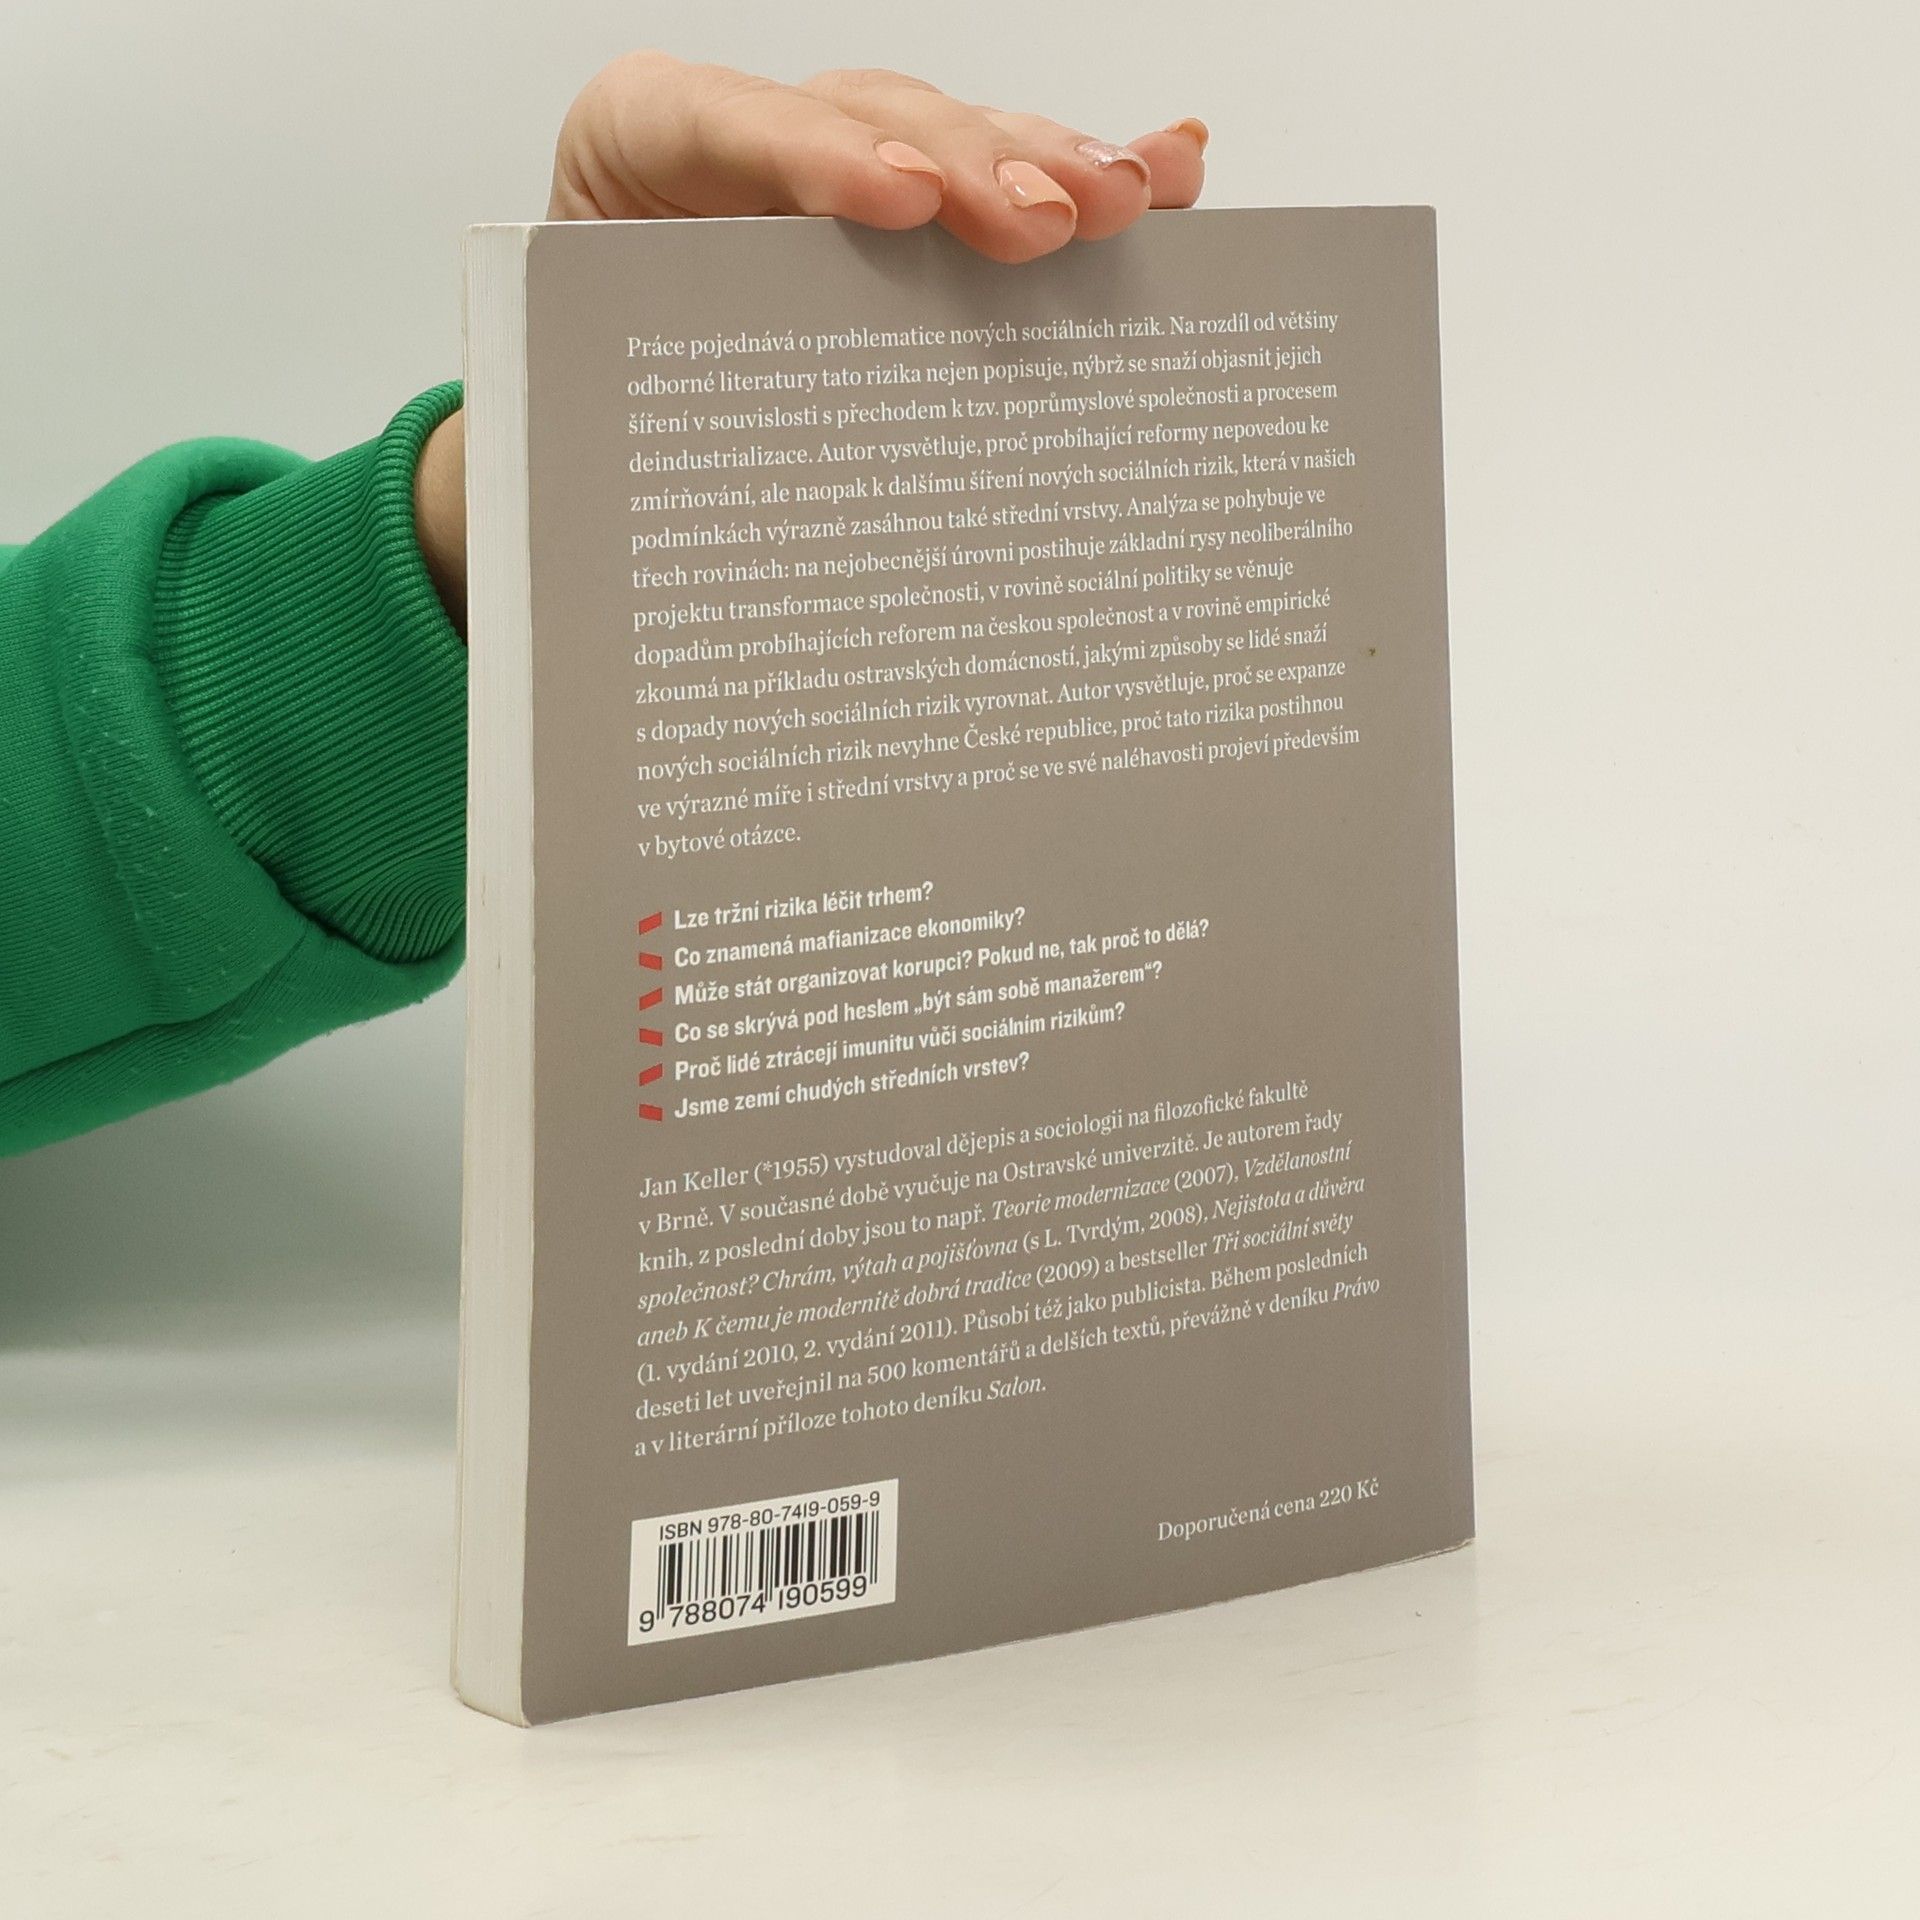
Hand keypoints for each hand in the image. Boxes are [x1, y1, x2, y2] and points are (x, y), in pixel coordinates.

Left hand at [415, 52, 1208, 626]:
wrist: (598, 407)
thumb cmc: (598, 409)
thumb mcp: (589, 409)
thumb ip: (636, 422)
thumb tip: (696, 553)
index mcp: (633, 155)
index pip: (718, 123)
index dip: (812, 154)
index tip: (895, 205)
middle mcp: (748, 142)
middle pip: (870, 117)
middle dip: (966, 164)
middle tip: (1044, 224)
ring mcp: (840, 165)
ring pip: (953, 140)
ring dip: (1050, 168)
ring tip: (1126, 205)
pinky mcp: (910, 207)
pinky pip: (999, 176)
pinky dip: (1085, 176)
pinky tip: (1169, 172)